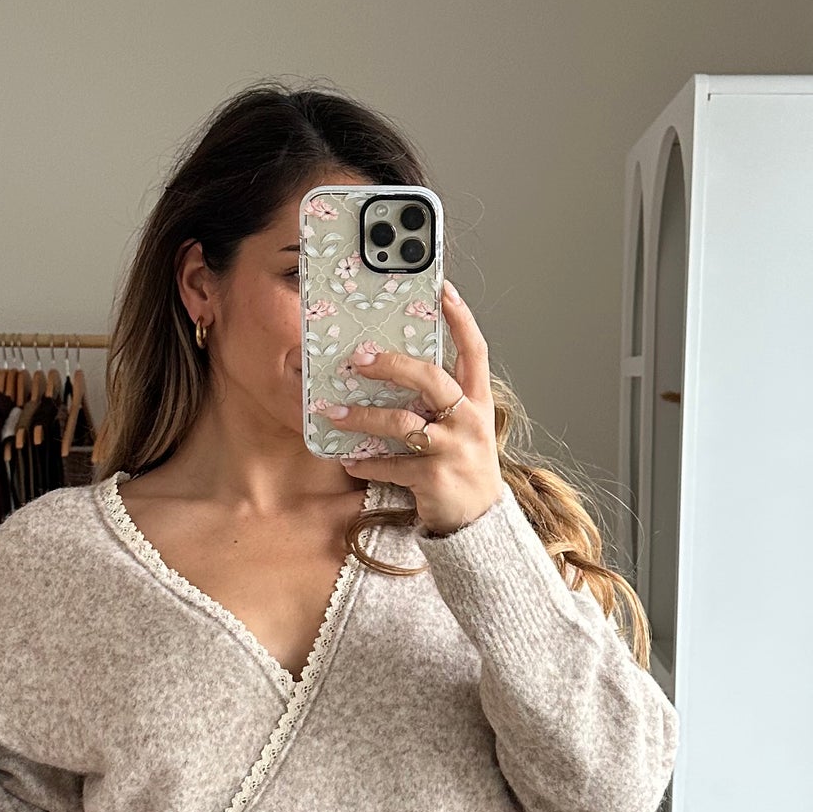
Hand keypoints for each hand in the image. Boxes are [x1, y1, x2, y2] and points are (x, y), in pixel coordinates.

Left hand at [322, 281, 505, 536]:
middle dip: (393, 365)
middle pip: (432, 380)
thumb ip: (439, 400)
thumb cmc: (463, 464)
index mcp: (478, 401)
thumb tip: (393, 370)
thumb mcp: (462, 426)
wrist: (480, 522)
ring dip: (362, 417)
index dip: (461, 319)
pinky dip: (366, 462)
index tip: (443, 290)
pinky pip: (392, 465)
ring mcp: (454, 450)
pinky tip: (348, 459)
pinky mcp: (435, 479)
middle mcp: (470, 421)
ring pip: (403, 424)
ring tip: (332, 413)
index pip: (474, 351)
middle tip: (359, 358)